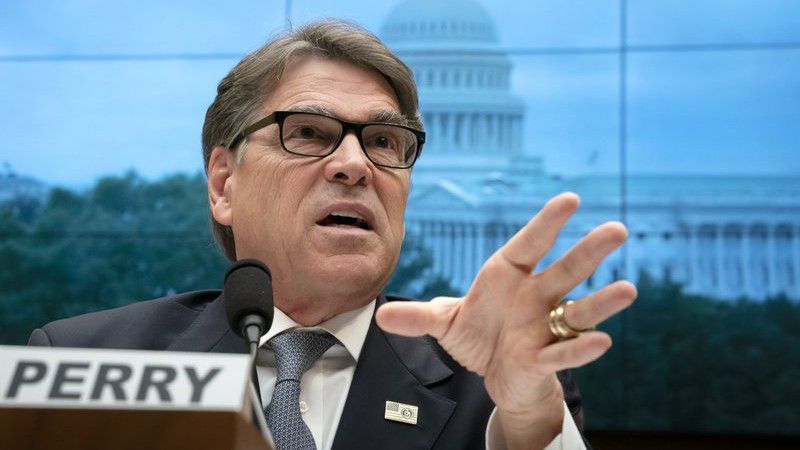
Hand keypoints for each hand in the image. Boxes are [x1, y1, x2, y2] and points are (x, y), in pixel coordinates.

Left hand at [376, 193, 635, 446]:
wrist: (496, 374)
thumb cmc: (479, 335)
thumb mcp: (444, 323)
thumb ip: (418, 316)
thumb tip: (381, 315)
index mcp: (508, 276)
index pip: (529, 245)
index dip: (547, 224)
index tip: (570, 199)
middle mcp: (535, 296)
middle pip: (565, 271)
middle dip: (589, 251)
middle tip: (618, 230)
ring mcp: (544, 327)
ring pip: (578, 311)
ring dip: (602, 302)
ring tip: (628, 290)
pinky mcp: (545, 358)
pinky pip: (564, 352)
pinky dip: (580, 349)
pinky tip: (602, 341)